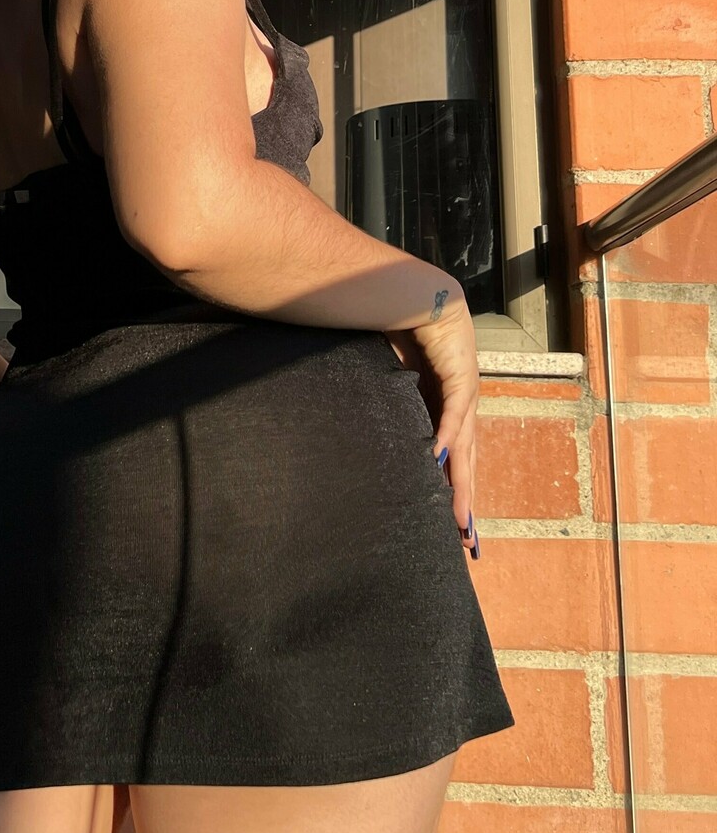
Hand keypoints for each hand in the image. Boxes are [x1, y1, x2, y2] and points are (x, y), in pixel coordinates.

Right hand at [387, 291, 478, 552]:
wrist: (416, 294)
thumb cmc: (401, 333)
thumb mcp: (394, 382)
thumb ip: (391, 409)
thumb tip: (366, 433)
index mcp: (447, 407)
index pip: (454, 455)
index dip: (452, 487)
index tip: (451, 521)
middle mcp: (462, 403)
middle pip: (465, 460)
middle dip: (464, 500)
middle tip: (465, 539)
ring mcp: (466, 391)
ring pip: (465, 446)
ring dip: (461, 482)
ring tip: (458, 516)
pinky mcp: (460, 375)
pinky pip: (453, 412)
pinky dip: (447, 438)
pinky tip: (440, 461)